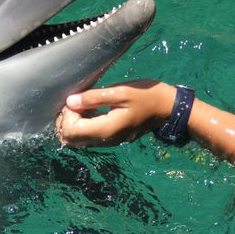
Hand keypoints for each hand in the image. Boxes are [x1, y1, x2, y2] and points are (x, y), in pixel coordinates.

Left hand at [56, 80, 175, 146]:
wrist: (167, 108)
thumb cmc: (146, 96)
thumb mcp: (120, 92)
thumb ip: (94, 98)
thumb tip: (70, 102)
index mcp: (106, 129)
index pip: (72, 131)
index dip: (67, 116)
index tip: (76, 100)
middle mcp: (105, 140)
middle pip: (71, 139)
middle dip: (67, 121)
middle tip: (76, 102)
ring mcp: (108, 141)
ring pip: (78, 140)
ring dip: (74, 123)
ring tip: (82, 104)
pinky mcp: (111, 138)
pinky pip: (88, 137)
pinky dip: (82, 125)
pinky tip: (89, 109)